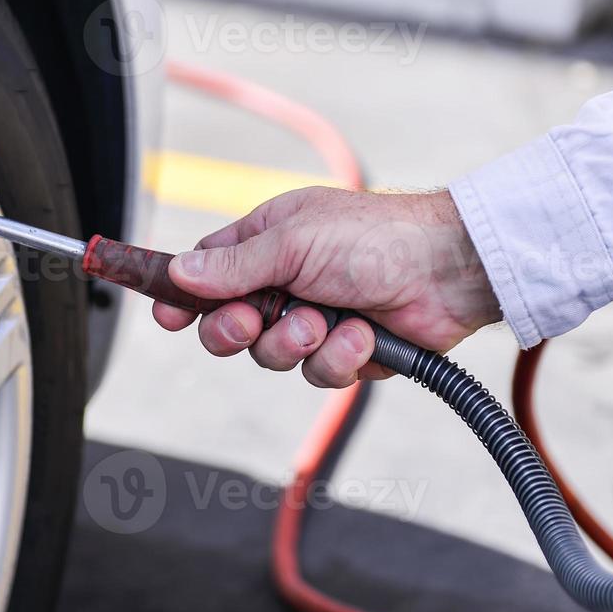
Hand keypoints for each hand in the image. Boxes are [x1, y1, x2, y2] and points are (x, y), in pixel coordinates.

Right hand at [151, 187, 501, 387]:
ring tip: (328, 321)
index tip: (165, 316)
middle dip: (239, 330)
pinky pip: (319, 373)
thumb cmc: (374, 238)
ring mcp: (315, 319)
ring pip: (271, 356)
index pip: (206, 272)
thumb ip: (234, 265)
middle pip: (228, 325)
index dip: (183, 296)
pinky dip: (339, 357)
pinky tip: (364, 336)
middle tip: (253, 321)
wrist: (447, 271)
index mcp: (266, 243)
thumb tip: (180, 274)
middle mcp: (286, 281)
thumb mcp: (293, 243)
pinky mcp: (347, 352)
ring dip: (297, 342)